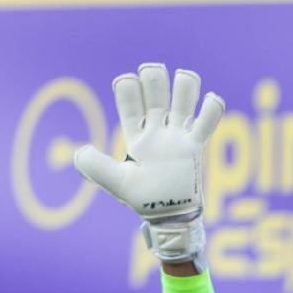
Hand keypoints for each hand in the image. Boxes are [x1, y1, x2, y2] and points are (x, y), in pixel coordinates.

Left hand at [73, 64, 223, 263]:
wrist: (171, 218)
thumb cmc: (143, 200)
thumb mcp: (117, 183)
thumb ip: (96, 167)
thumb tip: (80, 151)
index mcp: (135, 134)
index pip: (129, 98)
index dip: (128, 86)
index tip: (129, 84)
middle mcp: (156, 130)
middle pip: (156, 89)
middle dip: (154, 75)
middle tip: (154, 75)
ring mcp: (178, 135)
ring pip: (184, 97)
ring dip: (186, 83)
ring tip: (185, 81)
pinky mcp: (196, 146)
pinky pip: (208, 120)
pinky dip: (212, 106)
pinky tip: (210, 102)